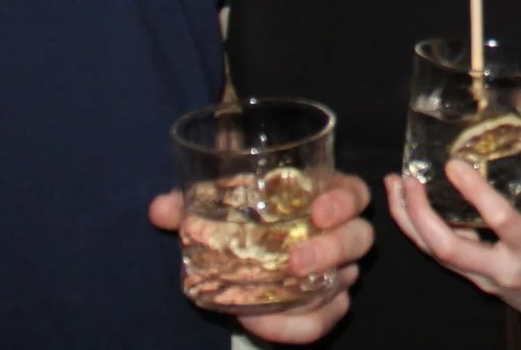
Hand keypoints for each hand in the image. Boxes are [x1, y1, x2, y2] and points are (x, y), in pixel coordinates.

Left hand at [148, 173, 376, 342]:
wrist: (245, 252)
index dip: (344, 201)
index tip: (318, 212)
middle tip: (296, 261)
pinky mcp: (323, 305)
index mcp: (324, 196)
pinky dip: (295, 327)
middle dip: (332, 250)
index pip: (355, 193)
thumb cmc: (244, 214)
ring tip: (275, 300)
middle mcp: (340, 233)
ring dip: (316, 295)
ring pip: (345, 284)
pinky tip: (261, 324)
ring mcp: (337, 271)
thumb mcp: (218, 204)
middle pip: (359, 239)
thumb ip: (190, 204)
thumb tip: (161, 209)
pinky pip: (322, 321)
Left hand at [384, 143, 520, 327]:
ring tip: (395, 185)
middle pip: (448, 249)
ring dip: (409, 221)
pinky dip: (422, 230)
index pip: (500, 222)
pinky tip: (409, 206)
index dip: (475, 193)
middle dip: (419, 215)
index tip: (453, 165)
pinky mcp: (478, 280)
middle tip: (407, 179)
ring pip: (437, 255)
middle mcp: (503, 268)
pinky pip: (443, 257)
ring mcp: (486, 279)